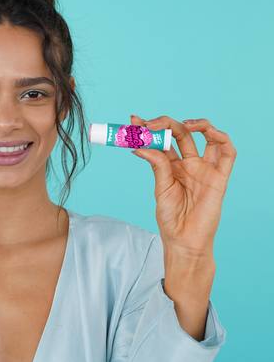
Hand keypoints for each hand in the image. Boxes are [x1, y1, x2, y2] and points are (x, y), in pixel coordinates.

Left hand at [130, 115, 236, 259]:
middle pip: (180, 135)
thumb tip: (141, 145)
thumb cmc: (171, 218)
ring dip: (197, 124)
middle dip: (164, 124)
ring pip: (207, 138)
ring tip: (182, 124)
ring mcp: (204, 170)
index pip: (162, 141)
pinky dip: (222, 139)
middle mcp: (188, 164)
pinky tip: (209, 132)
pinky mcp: (219, 178)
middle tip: (148, 124)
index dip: (150, 129)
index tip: (134, 121)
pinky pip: (227, 154)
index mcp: (171, 166)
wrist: (184, 240)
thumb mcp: (161, 189)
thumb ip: (157, 165)